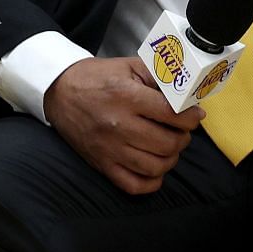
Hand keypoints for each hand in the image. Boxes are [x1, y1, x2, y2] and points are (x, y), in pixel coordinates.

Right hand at [43, 57, 203, 195]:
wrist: (58, 91)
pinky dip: (152, 181)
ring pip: (156, 166)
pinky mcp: (102, 164)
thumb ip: (159, 76)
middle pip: (168, 143)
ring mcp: (109, 148)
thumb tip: (187, 92)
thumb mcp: (128, 66)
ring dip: (170, 158)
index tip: (194, 115)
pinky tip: (154, 167)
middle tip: (181, 130)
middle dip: (183, 137)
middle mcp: (118, 125)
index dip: (191, 117)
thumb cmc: (95, 78)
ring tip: (168, 146)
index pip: (172, 114)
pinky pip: (134, 185)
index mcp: (126, 96)